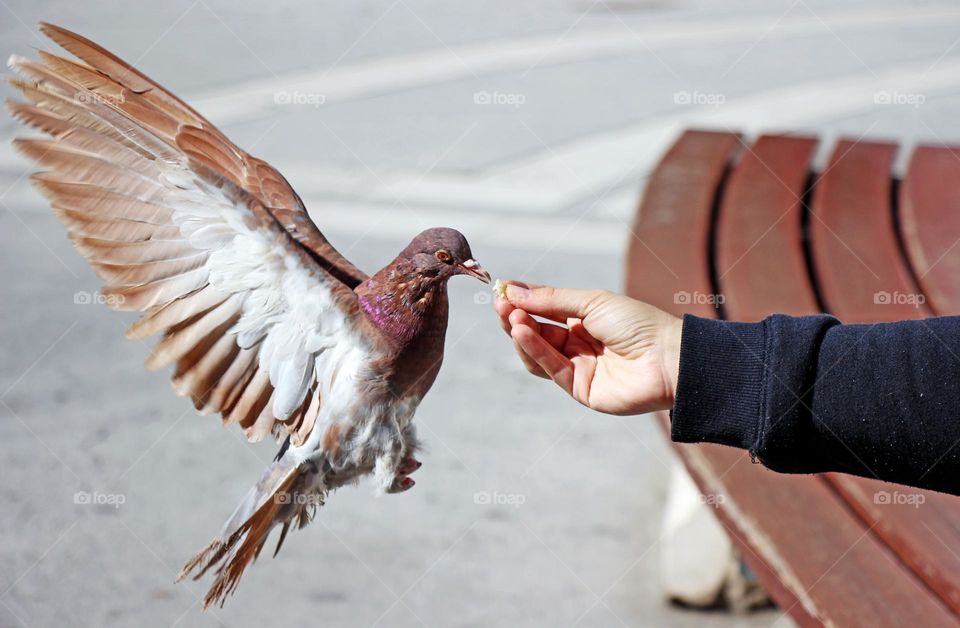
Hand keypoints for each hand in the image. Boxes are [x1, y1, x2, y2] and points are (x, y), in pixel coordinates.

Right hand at [494, 283, 682, 415]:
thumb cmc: (638, 323)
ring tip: (512, 317)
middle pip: (537, 332)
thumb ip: (551, 300)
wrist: (669, 357)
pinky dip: (533, 350)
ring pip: (538, 353)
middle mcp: (579, 344)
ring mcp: (579, 367)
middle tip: (500, 304)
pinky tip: (523, 332)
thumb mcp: (592, 302)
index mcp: (585, 320)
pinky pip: (550, 369)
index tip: (502, 292)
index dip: (523, 302)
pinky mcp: (580, 389)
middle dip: (516, 317)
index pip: (545, 311)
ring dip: (522, 334)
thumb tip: (513, 290)